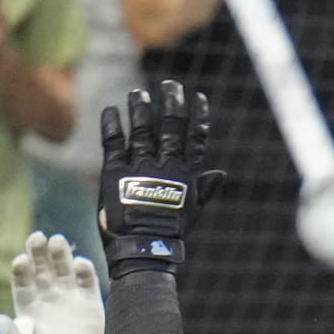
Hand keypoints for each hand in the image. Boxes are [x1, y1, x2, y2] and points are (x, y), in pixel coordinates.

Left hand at [0, 232, 107, 333]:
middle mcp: (48, 303)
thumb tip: (1, 317)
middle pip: (42, 271)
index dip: (21, 271)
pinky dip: (85, 271)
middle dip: (39, 253)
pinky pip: (88, 283)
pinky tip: (80, 263)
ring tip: (57, 241)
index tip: (21, 260)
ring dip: (60, 255)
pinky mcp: (93, 306)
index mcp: (29, 314)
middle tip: (38, 237)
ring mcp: (71, 302)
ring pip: (64, 271)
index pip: (22, 285)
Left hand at [98, 80, 225, 278]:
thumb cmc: (170, 234)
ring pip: (143, 130)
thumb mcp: (192, 211)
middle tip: (170, 85)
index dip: (197, 117)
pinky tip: (111, 109)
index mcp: (185, 175)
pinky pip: (114, 142)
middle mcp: (165, 166)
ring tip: (139, 92)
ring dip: (141, 108)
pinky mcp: (115, 171)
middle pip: (170, 127)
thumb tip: (222, 173)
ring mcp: (140, 166)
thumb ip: (204, 189)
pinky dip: (112, 124)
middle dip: (171, 104)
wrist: (142, 248)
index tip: (198, 98)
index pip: (195, 139)